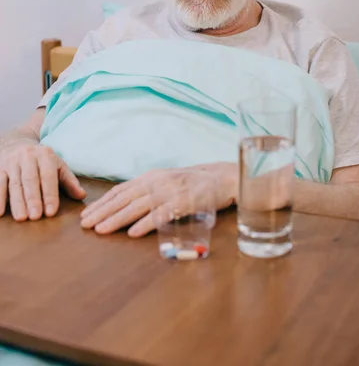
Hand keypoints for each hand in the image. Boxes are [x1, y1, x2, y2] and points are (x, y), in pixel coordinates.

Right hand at [0, 145, 85, 220]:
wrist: (17, 143)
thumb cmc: (42, 161)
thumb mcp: (58, 166)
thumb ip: (69, 181)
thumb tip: (82, 195)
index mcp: (45, 155)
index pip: (48, 176)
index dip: (50, 195)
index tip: (51, 212)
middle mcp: (28, 156)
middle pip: (30, 180)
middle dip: (33, 199)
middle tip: (36, 216)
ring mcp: (12, 162)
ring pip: (14, 184)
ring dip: (17, 202)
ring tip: (21, 218)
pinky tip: (0, 212)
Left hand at [80, 162, 237, 237]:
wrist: (223, 177)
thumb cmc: (194, 182)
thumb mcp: (167, 181)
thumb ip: (148, 190)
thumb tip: (125, 203)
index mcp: (151, 177)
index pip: (121, 190)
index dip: (102, 203)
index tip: (86, 214)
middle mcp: (157, 182)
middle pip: (124, 198)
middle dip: (103, 212)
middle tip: (85, 225)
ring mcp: (170, 191)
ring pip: (138, 206)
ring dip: (117, 218)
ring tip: (101, 230)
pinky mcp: (184, 202)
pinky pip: (162, 214)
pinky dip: (146, 223)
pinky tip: (132, 232)